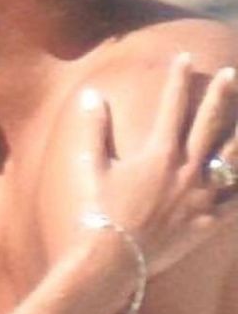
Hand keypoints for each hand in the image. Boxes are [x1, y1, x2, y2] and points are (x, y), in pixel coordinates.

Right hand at [75, 54, 237, 277]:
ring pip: (233, 159)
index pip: (171, 105)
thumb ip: (96, 129)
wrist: (116, 257)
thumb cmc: (102, 212)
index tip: (184, 57)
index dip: (178, 78)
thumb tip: (91, 96)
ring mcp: (202, 195)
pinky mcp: (210, 220)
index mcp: (159, 153)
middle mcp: (186, 169)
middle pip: (209, 124)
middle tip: (229, 74)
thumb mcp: (94, 166)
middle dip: (221, 95)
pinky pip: (237, 201)